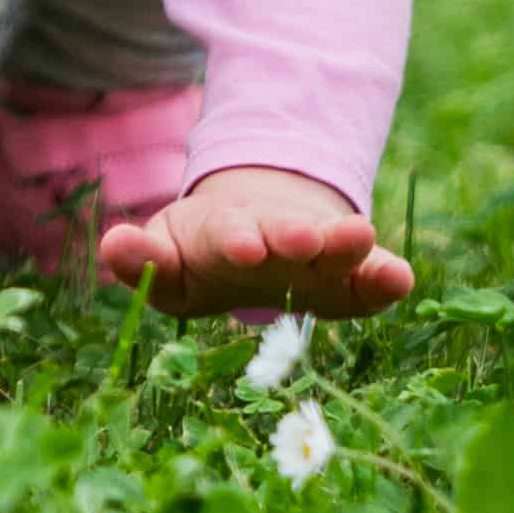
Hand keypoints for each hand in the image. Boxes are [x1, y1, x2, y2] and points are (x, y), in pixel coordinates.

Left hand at [98, 164, 414, 319]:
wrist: (262, 235)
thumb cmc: (205, 256)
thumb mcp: (172, 259)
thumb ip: (145, 258)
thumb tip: (111, 243)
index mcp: (227, 235)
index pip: (227, 235)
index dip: (235, 241)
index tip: (244, 248)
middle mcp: (277, 238)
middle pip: (285, 233)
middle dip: (292, 235)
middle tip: (303, 238)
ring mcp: (317, 254)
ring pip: (331, 247)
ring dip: (342, 243)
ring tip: (361, 236)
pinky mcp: (350, 276)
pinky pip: (370, 278)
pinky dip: (385, 277)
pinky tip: (402, 279)